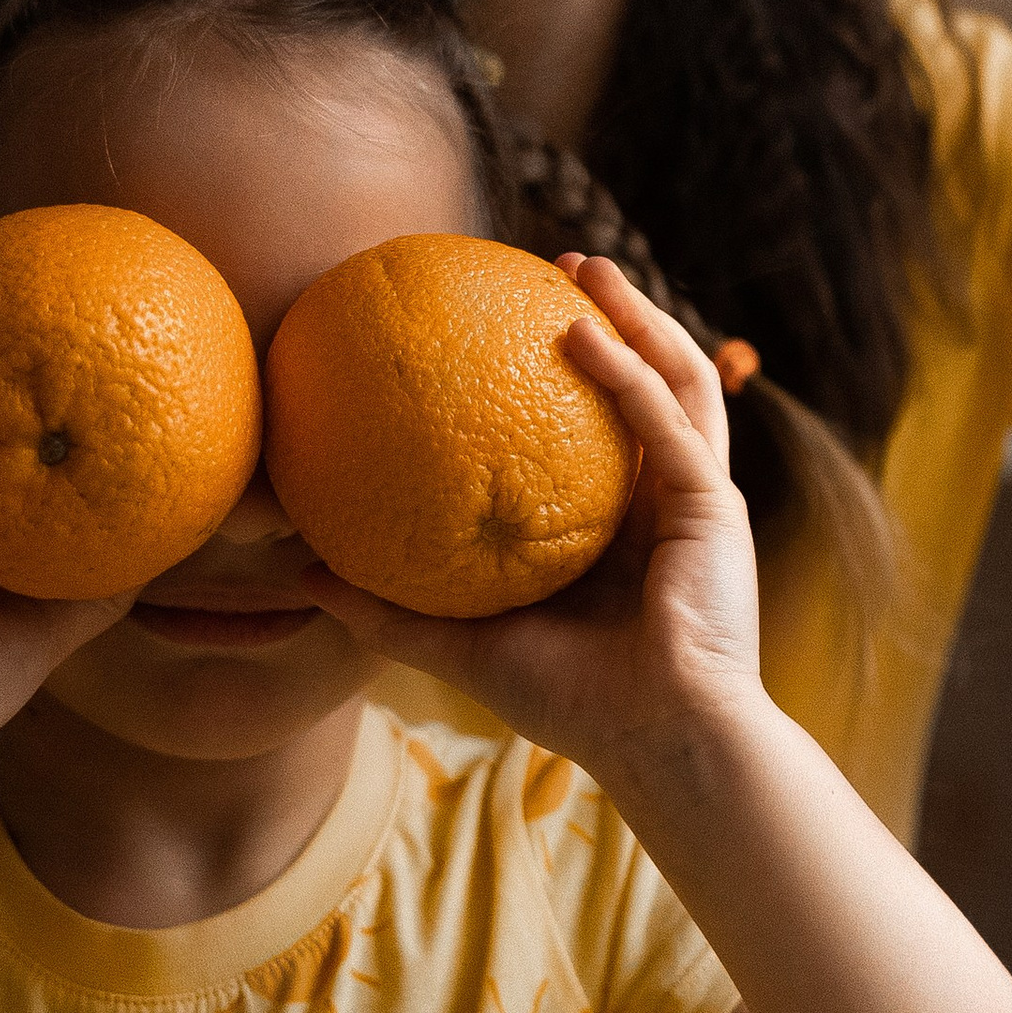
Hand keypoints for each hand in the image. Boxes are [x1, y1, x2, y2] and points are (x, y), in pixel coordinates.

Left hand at [302, 258, 764, 790]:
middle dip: (618, 318)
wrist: (659, 744)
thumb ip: (389, 608)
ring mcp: (697, 500)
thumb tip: (299, 571)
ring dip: (637, 317)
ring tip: (586, 270)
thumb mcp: (464, 645)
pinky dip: (625, 374)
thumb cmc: (576, 705)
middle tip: (562, 268)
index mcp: (626, 527)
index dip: (582, 370)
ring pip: (680, 380)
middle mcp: (667, 502)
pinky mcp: (712, 507)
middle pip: (655, 384)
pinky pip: (664, 422)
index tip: (519, 323)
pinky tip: (578, 335)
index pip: (613, 429)